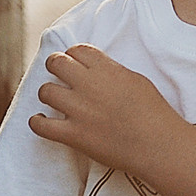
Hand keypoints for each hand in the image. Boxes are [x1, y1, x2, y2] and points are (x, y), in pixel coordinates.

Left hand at [28, 45, 195, 176]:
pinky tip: (41, 122)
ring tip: (53, 99)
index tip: (74, 62)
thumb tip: (98, 72)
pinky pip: (42, 126)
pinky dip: (38, 123)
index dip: (73, 55)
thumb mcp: (137, 80)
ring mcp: (79, 110)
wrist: (157, 144)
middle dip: (55, 66)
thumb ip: (113, 72)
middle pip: (56, 63)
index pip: (78, 50)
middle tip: (58, 75)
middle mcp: (89, 85)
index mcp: (107, 69)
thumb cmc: (154, 113)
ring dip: (48, 94)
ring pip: (45, 91)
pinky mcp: (73, 135)